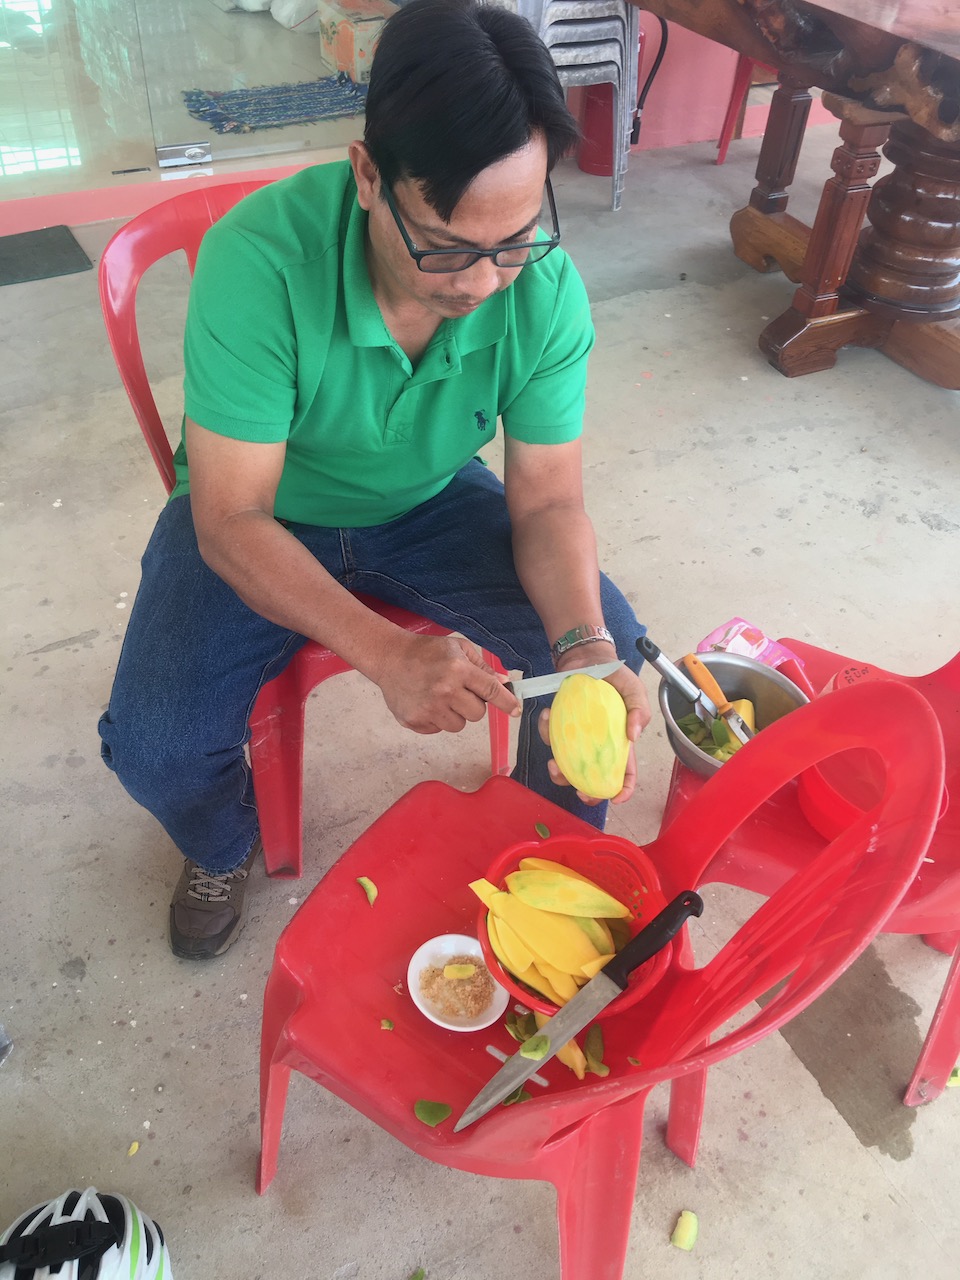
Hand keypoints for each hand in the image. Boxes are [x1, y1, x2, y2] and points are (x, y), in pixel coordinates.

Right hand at [375, 633, 520, 733]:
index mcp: (458, 670)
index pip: (491, 691)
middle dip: (473, 705)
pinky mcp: (414, 721)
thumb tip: (503, 682)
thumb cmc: (426, 651)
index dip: (507, 703)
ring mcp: (428, 709)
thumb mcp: (457, 648)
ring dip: (455, 714)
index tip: (516, 711)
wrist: (389, 657)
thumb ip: (482, 666)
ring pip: (458, 725)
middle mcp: (445, 690)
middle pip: (478, 714)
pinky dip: (436, 719)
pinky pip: (438, 730)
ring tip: (440, 697)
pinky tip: (426, 702)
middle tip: (458, 692)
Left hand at [538, 648, 650, 805]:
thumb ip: (639, 710)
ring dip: (558, 770)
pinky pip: (550, 737)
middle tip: (578, 790)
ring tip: (553, 762)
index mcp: (619, 742)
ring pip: (568, 764)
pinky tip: (546, 715)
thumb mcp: (634, 689)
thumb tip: (633, 736)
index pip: (626, 772)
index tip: (615, 799)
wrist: (587, 657)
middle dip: (586, 790)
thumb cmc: (614, 676)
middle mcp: (597, 745)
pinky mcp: (560, 726)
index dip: (623, 789)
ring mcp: (577, 738)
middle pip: (594, 777)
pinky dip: (545, 730)